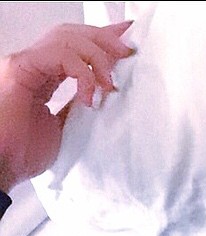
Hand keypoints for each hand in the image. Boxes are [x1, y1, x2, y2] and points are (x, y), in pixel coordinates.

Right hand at [0, 21, 133, 192]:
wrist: (4, 166)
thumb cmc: (27, 152)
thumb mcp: (66, 127)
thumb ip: (79, 108)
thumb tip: (105, 97)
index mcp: (46, 76)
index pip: (76, 47)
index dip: (102, 40)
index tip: (129, 44)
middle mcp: (35, 64)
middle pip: (73, 34)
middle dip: (105, 39)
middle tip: (128, 53)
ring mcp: (27, 64)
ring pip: (67, 39)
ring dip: (97, 57)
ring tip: (110, 84)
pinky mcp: (21, 70)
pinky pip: (58, 55)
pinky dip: (81, 73)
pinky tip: (88, 97)